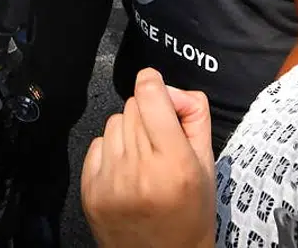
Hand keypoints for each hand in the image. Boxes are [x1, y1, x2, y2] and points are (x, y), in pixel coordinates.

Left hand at [81, 68, 215, 247]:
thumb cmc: (190, 215)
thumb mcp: (207, 166)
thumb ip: (195, 119)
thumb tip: (174, 89)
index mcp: (173, 163)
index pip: (150, 95)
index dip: (154, 83)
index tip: (157, 89)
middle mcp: (139, 170)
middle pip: (133, 106)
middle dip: (148, 114)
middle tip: (160, 138)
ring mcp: (110, 181)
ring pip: (114, 122)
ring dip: (129, 132)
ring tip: (144, 159)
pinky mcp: (90, 190)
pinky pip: (97, 144)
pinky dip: (111, 151)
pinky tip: (127, 172)